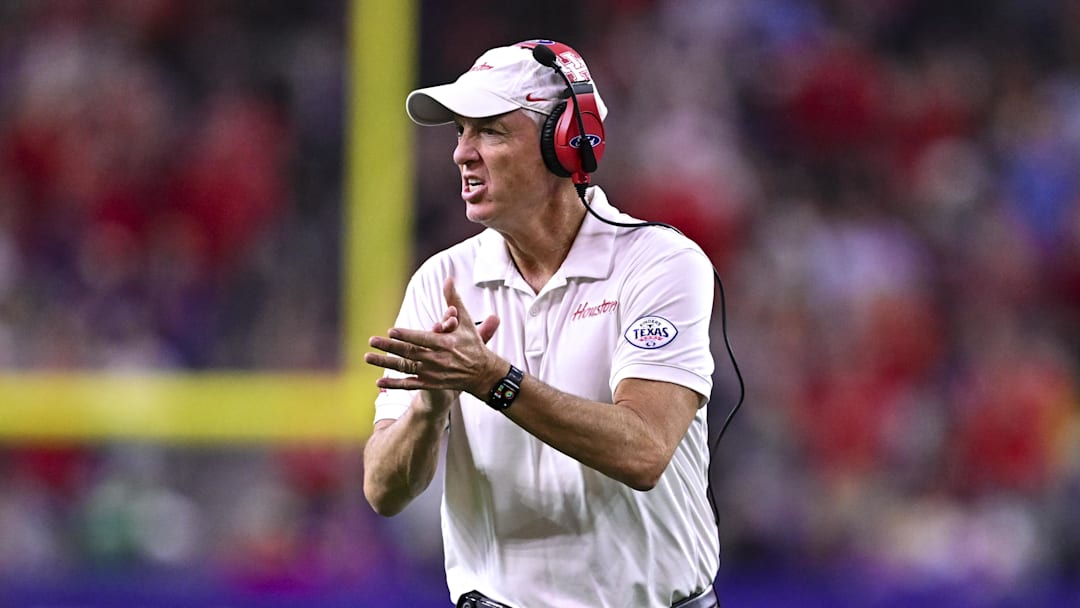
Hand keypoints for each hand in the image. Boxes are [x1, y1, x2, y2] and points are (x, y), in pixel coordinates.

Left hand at [365, 278, 500, 396]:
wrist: (482, 374)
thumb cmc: (472, 344)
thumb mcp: (466, 321)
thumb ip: (454, 300)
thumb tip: (448, 279)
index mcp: (446, 343)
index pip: (423, 338)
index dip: (407, 335)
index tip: (391, 331)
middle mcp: (438, 359)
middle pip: (410, 352)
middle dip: (389, 347)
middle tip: (372, 340)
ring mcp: (433, 373)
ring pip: (405, 368)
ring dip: (386, 363)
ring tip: (368, 357)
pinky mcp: (431, 384)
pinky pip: (409, 384)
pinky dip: (394, 384)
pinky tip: (379, 381)